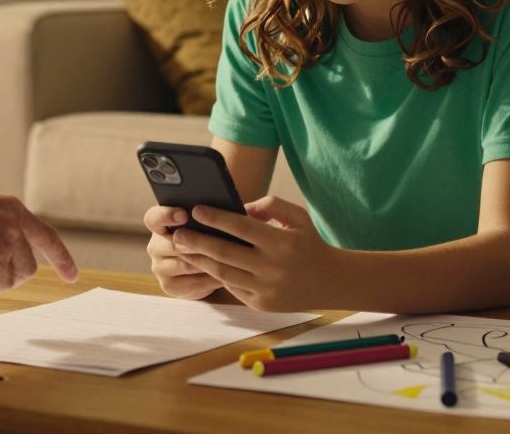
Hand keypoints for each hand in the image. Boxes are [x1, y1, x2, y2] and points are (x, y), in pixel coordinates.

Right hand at [143, 204, 221, 299]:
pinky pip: (190, 283)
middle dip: (192, 242)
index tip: (185, 214)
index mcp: (160, 224)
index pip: (154, 218)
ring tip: (226, 258)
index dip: (166, 215)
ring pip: (182, 264)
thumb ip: (227, 213)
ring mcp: (160, 267)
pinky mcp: (169, 286)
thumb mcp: (216, 222)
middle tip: (210, 240)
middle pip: (169, 244)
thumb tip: (258, 205)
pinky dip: (209, 279)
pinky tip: (225, 275)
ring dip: (204, 261)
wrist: (207, 268)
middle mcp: (156, 246)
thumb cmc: (211, 237)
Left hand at [173, 196, 339, 311]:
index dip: (217, 219)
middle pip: (225, 253)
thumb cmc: (310, 244)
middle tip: (177, 234)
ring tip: (183, 249)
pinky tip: (202, 264)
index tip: (197, 210)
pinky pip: (233, 287)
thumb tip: (239, 208)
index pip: (241, 228)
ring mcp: (265, 289)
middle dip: (197, 242)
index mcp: (281, 242)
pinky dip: (217, 274)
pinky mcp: (261, 303)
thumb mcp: (297, 217)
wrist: (331, 282)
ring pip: (224, 273)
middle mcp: (272, 267)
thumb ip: (270, 206)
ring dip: (200, 260)